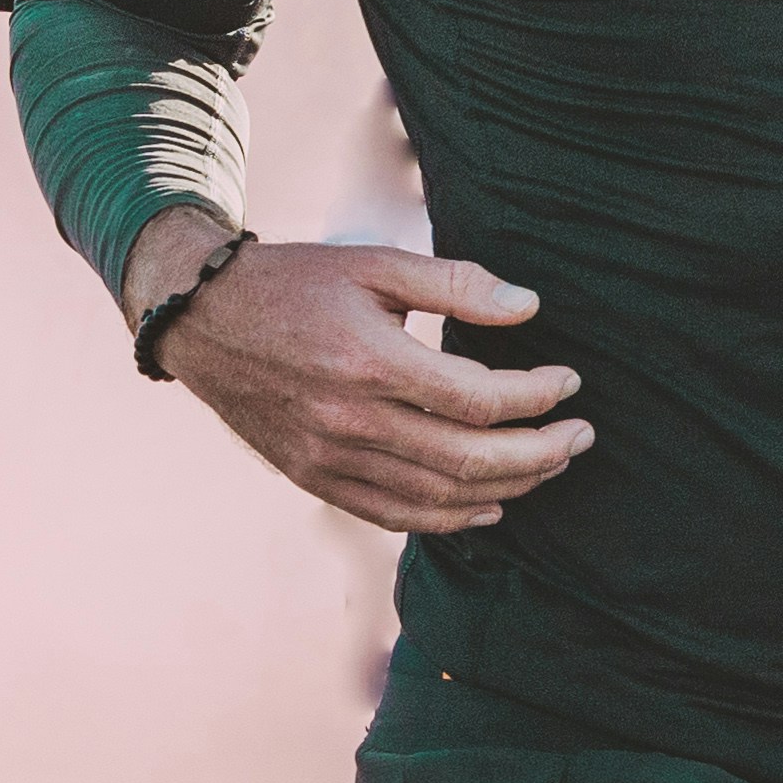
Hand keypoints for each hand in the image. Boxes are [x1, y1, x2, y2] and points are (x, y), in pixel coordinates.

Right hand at [129, 213, 592, 533]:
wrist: (201, 320)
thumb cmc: (296, 283)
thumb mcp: (375, 263)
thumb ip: (456, 284)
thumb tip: (529, 307)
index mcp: (370, 360)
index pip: (479, 400)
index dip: (537, 397)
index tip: (569, 382)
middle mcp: (350, 420)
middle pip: (470, 459)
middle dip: (540, 452)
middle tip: (581, 436)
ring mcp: (330, 459)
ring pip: (439, 497)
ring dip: (507, 487)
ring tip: (549, 465)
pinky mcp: (315, 479)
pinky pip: (395, 515)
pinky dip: (450, 519)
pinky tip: (491, 505)